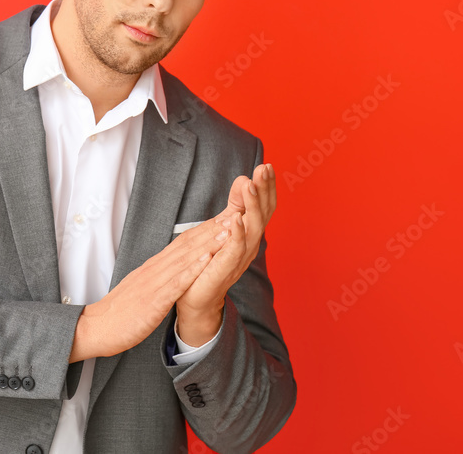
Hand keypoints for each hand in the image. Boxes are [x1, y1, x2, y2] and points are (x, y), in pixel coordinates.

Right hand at [68, 216, 232, 361]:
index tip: (224, 217)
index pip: (182, 243)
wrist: (97, 327)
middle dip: (211, 230)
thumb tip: (173, 269)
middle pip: (186, 245)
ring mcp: (153, 284)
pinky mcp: (153, 302)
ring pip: (184, 260)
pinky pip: (175, 284)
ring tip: (228, 230)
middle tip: (233, 214)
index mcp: (153, 268)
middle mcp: (154, 270)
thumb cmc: (120, 311)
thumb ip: (157, 277)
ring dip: (207, 244)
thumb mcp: (142, 288)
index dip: (204, 230)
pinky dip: (191, 271)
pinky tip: (206, 261)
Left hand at [176, 163, 275, 345]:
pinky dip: (236, 233)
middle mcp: (250, 244)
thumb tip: (244, 178)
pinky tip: (235, 218)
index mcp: (249, 234)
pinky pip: (234, 249)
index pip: (264, 206)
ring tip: (250, 185)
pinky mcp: (225, 268)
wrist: (195, 298)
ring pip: (253, 228)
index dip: (267, 187)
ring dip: (252, 206)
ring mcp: (240, 257)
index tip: (266, 165)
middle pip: (263, 213)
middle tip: (264, 168)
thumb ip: (235, 205)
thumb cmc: (209, 262)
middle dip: (264, 190)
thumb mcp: (223, 228)